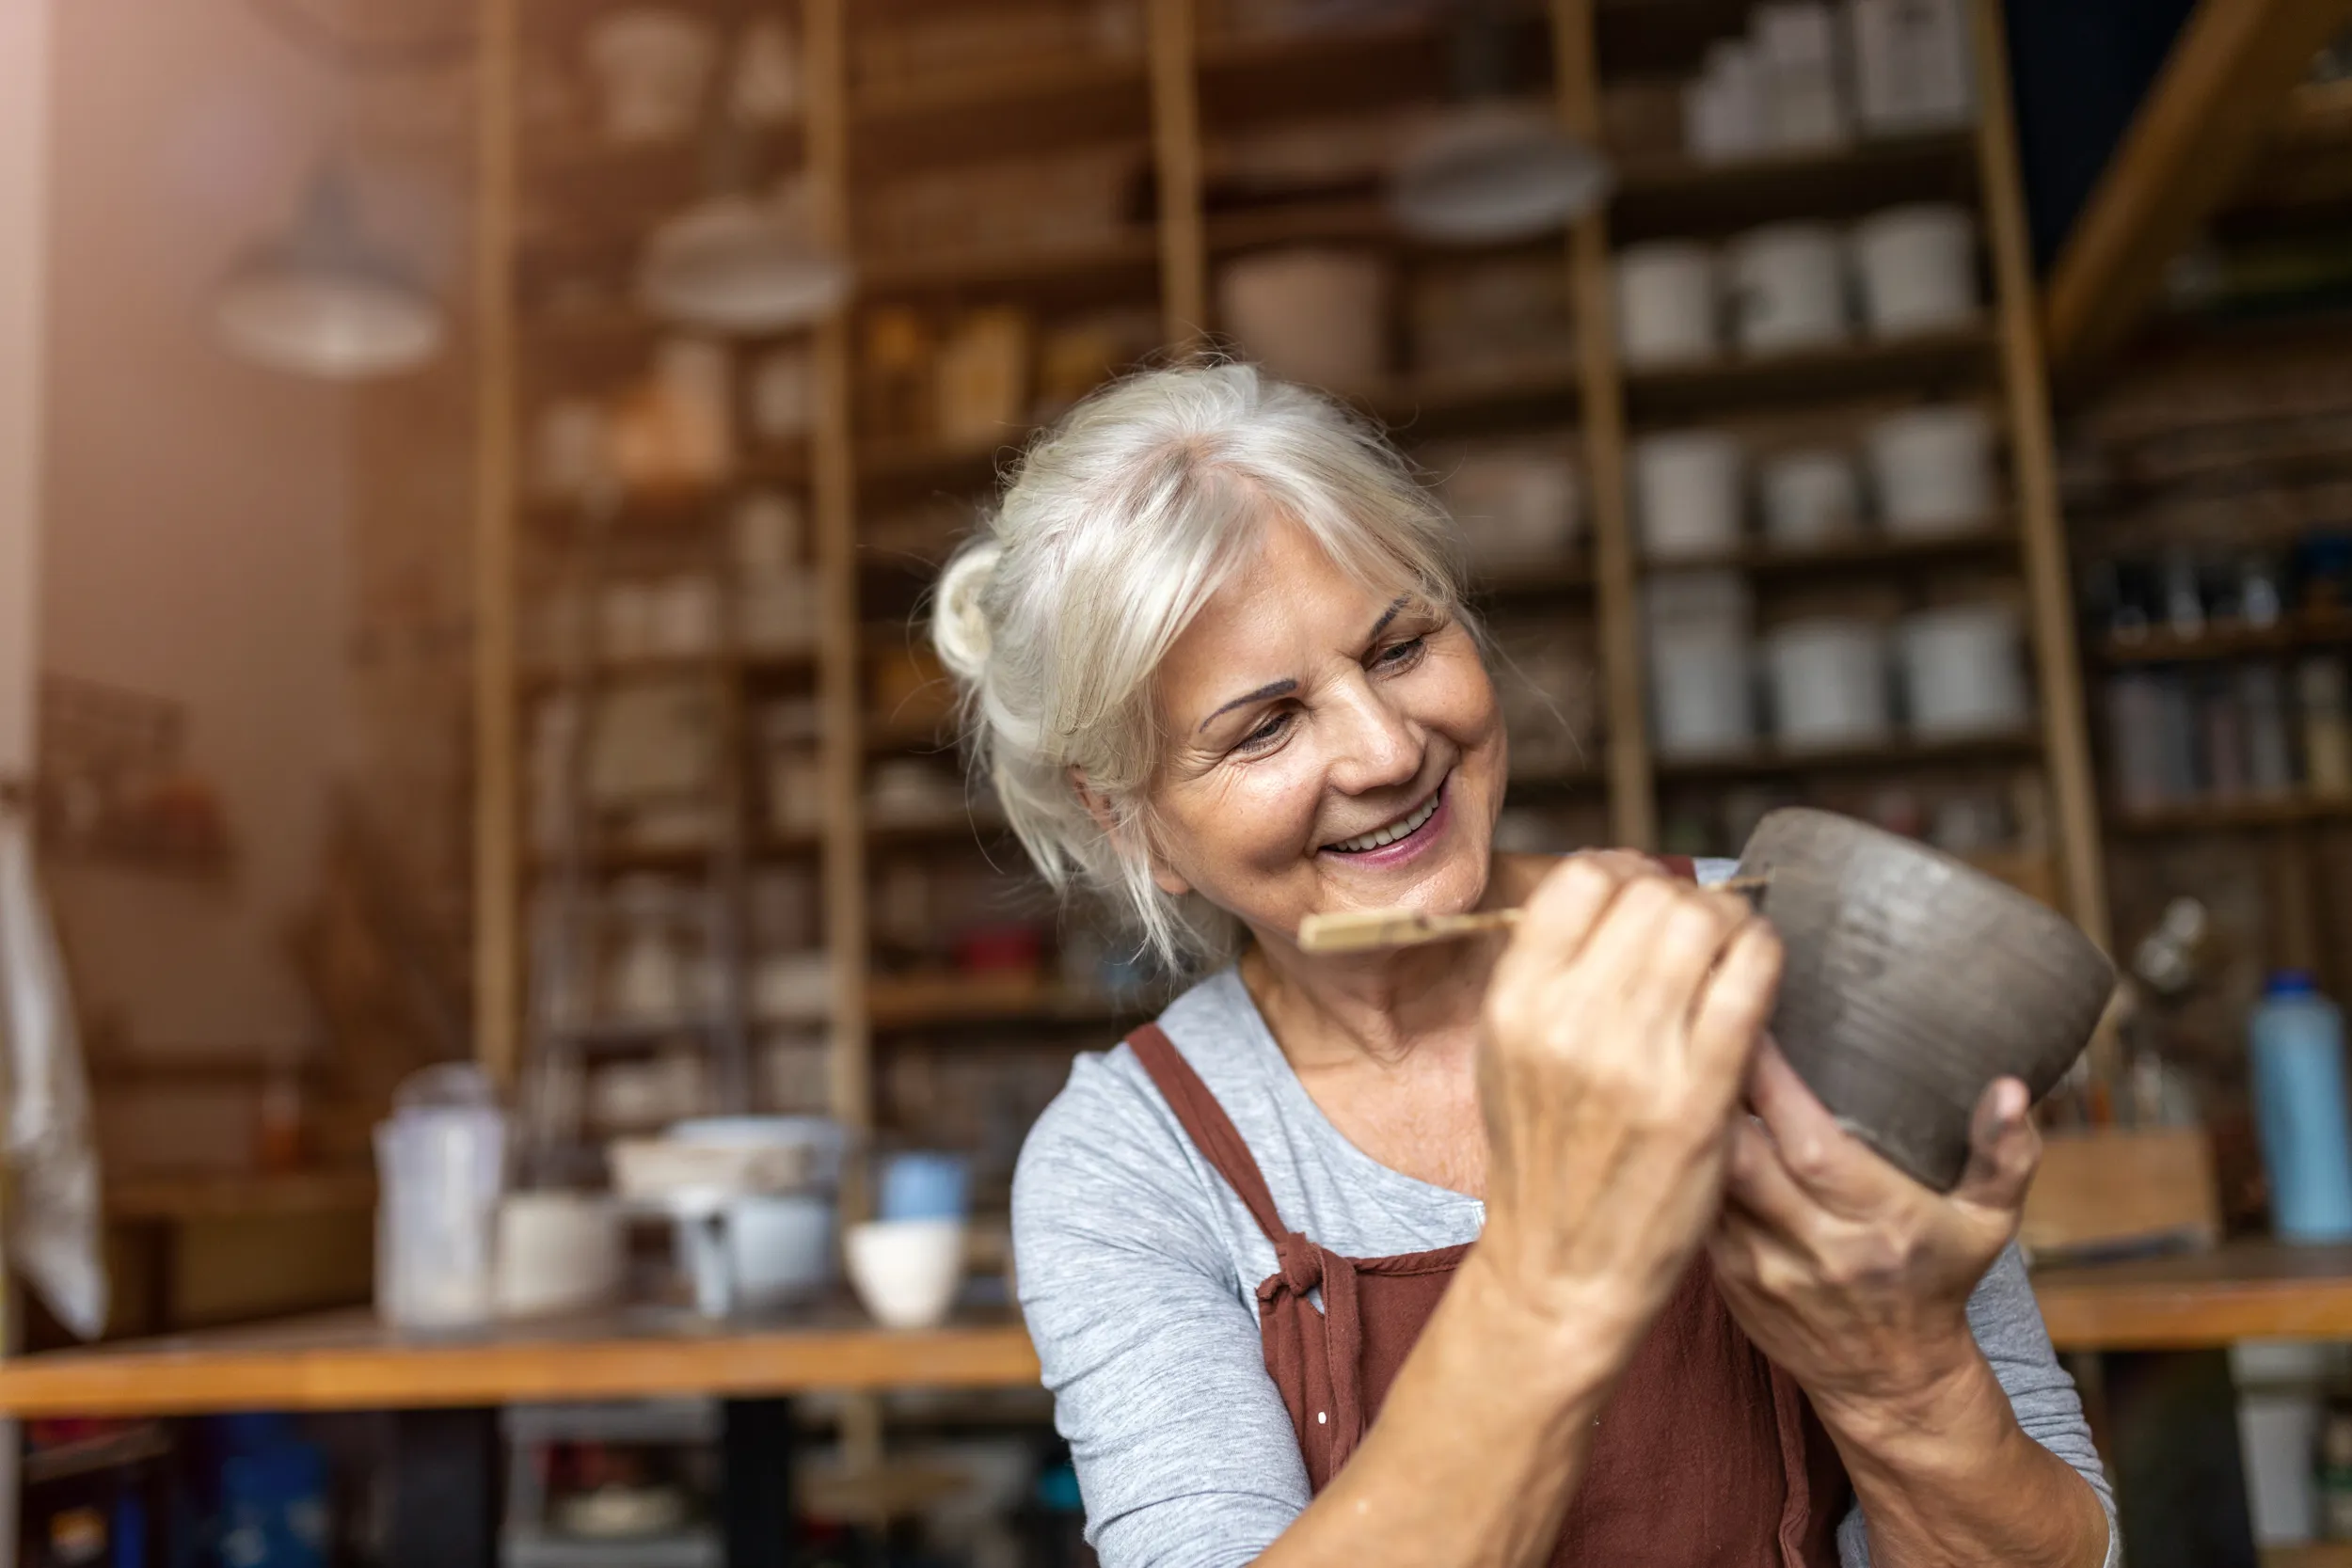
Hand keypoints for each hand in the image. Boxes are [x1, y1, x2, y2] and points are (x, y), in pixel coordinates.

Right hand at [1472, 853, 1781, 1367]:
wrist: (1564, 1267)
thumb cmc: (1544, 1160)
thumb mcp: (1505, 1055)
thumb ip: (1546, 975)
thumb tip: (1614, 893)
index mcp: (1515, 1002)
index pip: (1581, 878)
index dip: (1625, 871)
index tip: (1646, 893)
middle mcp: (1567, 1019)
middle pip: (1650, 892)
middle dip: (1686, 897)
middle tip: (1703, 925)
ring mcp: (1634, 1056)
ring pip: (1704, 922)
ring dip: (1731, 919)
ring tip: (1735, 945)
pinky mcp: (1698, 1093)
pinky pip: (1749, 978)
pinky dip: (1764, 955)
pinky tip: (1761, 969)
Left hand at [1706, 1040, 2038, 1430]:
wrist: (1890, 1383)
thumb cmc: (1938, 1280)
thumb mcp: (1989, 1224)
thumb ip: (2004, 1153)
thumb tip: (2010, 1087)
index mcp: (1879, 1223)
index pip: (1810, 1143)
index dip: (1770, 1080)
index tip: (1747, 1012)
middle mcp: (1816, 1248)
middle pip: (1741, 1158)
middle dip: (1711, 1089)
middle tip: (1691, 1019)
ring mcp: (1762, 1269)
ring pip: (1705, 1183)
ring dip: (1685, 1123)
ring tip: (1673, 1055)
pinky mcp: (1726, 1280)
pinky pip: (1691, 1209)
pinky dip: (1681, 1163)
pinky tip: (1671, 1117)